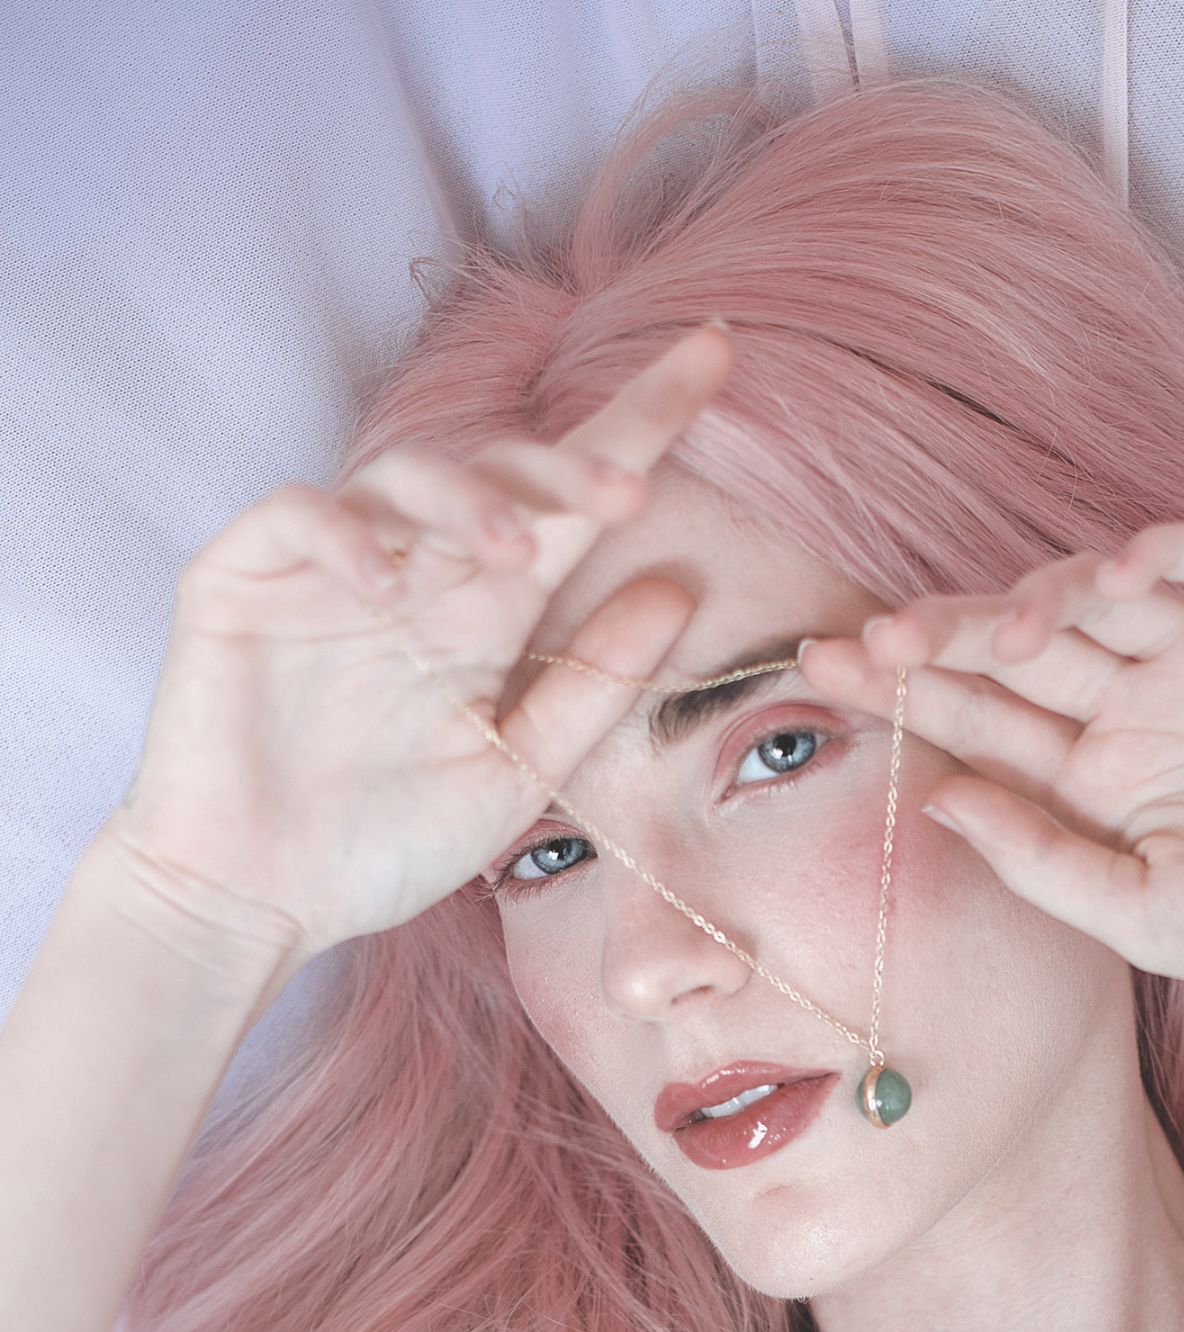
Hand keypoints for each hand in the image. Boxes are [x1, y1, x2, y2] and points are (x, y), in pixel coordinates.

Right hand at [103, 323, 736, 972]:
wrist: (261, 902)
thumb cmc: (387, 842)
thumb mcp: (516, 770)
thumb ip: (592, 686)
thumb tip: (677, 588)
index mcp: (490, 613)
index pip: (575, 503)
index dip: (642, 421)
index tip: (719, 352)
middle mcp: (421, 574)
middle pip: (501, 471)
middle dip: (569, 464)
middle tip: (626, 490)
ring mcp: (331, 570)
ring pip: (404, 475)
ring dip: (468, 498)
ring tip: (516, 552)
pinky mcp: (240, 579)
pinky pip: (295, 517)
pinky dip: (344, 535)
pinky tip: (389, 584)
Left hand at [796, 521, 1183, 1010]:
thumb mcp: (1140, 915)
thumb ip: (1037, 857)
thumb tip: (933, 802)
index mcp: (1098, 777)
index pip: (983, 719)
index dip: (905, 692)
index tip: (824, 672)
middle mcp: (1141, 706)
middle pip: (1021, 646)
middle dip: (946, 635)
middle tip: (879, 639)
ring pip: (1102, 594)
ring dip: (1046, 597)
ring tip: (1013, 636)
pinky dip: (1166, 552)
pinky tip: (1120, 574)